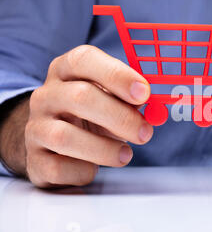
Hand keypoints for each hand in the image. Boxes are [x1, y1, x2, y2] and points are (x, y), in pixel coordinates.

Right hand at [24, 45, 152, 187]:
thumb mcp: (111, 99)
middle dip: (120, 117)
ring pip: (65, 137)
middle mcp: (46, 95)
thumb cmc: (92, 114)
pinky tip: (94, 168)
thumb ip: (132, 99)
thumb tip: (156, 109)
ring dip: (104, 149)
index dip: (117, 75)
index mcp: (66, 71)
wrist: (54, 142)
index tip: (144, 93)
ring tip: (125, 154)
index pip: (84, 60)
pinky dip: (83, 171)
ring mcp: (35, 127)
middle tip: (145, 132)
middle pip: (80, 97)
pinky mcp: (35, 160)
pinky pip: (58, 168)